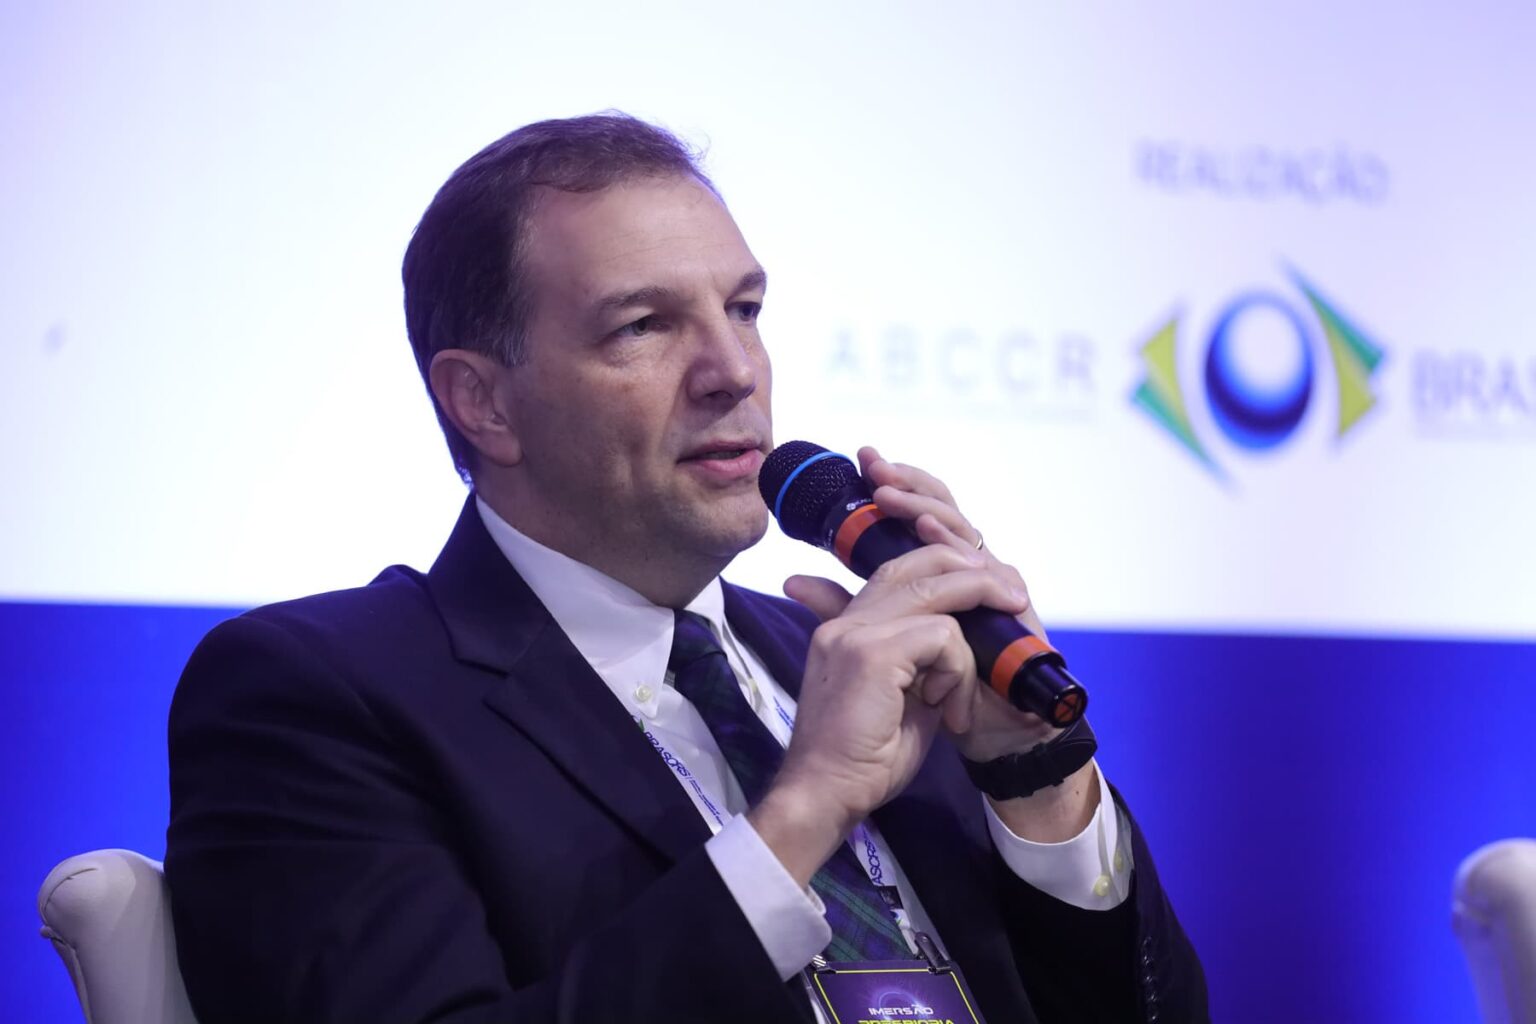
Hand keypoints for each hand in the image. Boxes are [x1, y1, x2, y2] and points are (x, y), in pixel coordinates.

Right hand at [748, 542, 1018, 884]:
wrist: (826, 794)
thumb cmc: (862, 761)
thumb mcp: (900, 700)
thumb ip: (920, 663)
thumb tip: (954, 643)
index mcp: (846, 629)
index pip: (896, 572)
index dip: (943, 570)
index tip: (987, 591)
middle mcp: (846, 621)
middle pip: (916, 564)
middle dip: (972, 575)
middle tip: (1012, 599)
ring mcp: (855, 632)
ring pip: (937, 593)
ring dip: (970, 644)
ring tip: (961, 698)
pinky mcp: (872, 652)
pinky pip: (942, 636)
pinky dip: (958, 672)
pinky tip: (948, 711)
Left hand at [857, 447, 1099, 842]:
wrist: (973, 736)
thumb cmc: (923, 698)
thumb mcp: (870, 647)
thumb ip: (842, 608)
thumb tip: (794, 579)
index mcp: (928, 574)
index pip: (913, 514)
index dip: (892, 485)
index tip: (861, 460)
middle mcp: (961, 572)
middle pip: (939, 510)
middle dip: (906, 483)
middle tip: (873, 463)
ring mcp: (989, 584)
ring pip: (961, 528)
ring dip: (925, 506)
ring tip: (890, 494)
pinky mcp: (1012, 606)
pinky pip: (990, 565)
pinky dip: (958, 545)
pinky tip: (929, 532)